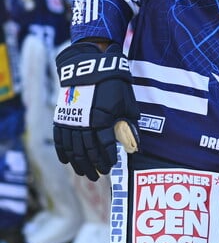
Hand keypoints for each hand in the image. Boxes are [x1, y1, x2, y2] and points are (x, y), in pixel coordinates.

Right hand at [53, 42, 139, 180]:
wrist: (88, 67)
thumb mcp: (126, 102)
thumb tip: (134, 142)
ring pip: (73, 150)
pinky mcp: (61, 118)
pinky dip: (63, 152)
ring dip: (79, 164)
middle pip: (88, 152)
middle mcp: (85, 124)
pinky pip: (60, 140)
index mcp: (102, 120)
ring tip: (85, 173)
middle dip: (94, 166)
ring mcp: (71, 122)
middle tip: (99, 175)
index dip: (108, 159)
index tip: (111, 166)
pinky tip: (67, 161)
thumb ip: (129, 123)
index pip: (105, 147)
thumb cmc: (113, 84)